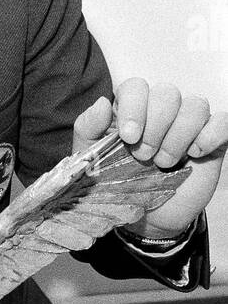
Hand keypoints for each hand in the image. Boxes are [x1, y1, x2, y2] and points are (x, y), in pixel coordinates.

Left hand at [72, 84, 227, 236]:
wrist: (146, 217)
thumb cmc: (117, 183)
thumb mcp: (92, 159)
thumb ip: (88, 129)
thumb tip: (102, 103)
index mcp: (132, 110)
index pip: (136, 86)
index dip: (134, 107)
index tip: (129, 137)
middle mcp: (162, 111)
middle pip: (167, 93)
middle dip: (155, 127)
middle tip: (144, 157)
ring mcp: (189, 124)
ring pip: (195, 105)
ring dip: (179, 135)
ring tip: (165, 163)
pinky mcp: (213, 139)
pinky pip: (222, 121)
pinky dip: (211, 135)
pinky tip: (196, 154)